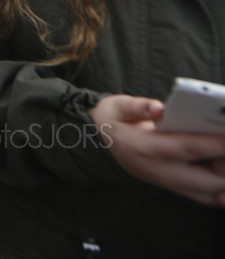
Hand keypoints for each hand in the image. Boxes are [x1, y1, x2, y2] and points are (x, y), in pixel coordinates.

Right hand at [90, 94, 224, 205]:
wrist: (92, 144)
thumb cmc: (110, 120)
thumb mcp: (116, 106)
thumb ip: (137, 106)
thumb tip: (159, 107)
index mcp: (145, 148)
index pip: (187, 148)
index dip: (216, 144)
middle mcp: (159, 171)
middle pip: (207, 180)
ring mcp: (166, 183)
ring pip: (209, 194)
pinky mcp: (171, 188)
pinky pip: (204, 198)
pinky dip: (221, 192)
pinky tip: (224, 178)